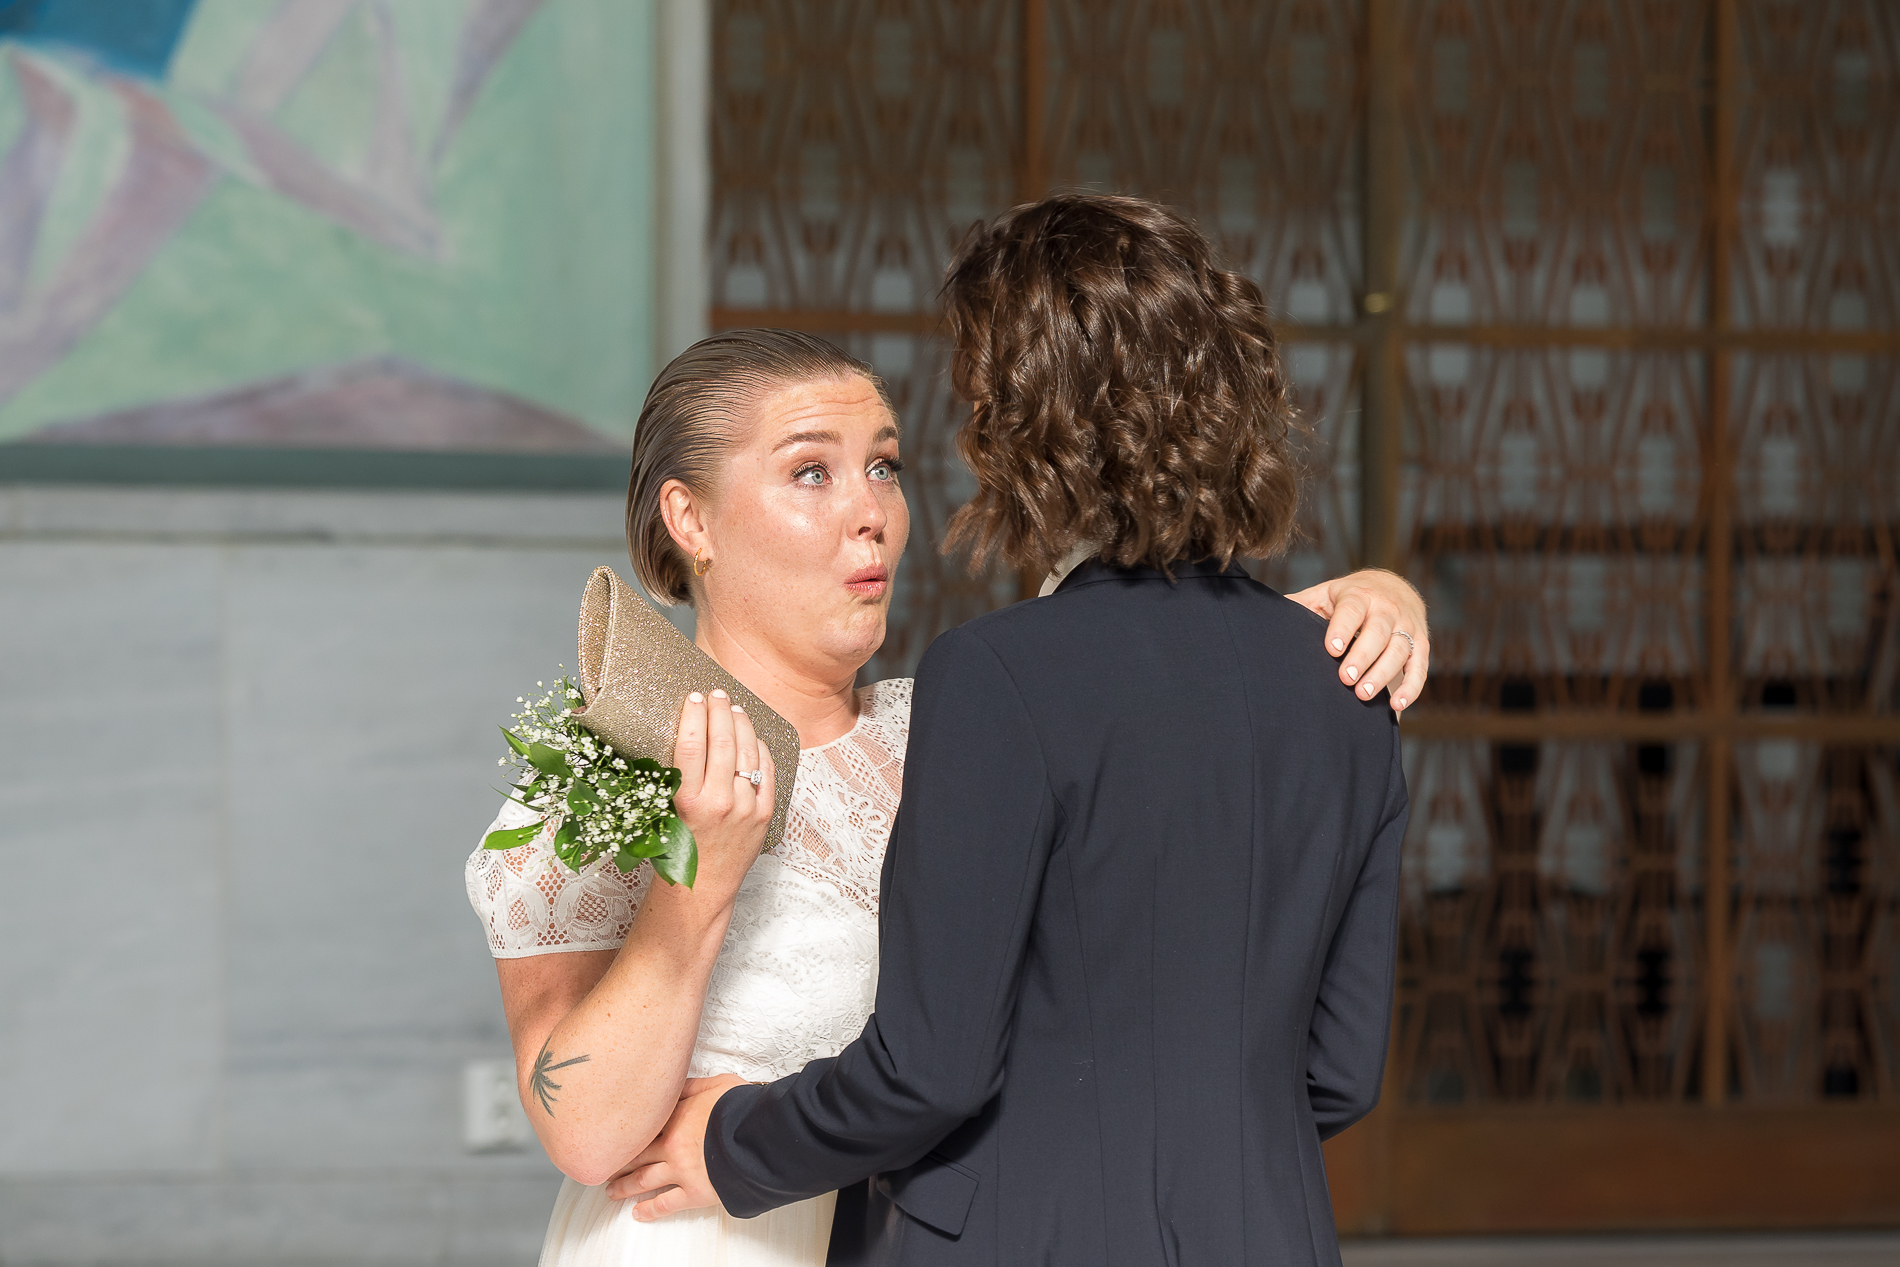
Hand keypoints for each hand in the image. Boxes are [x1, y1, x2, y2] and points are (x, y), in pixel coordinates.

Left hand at [605, 1074, 748, 1216]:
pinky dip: (649, 1210)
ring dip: (625, 1187)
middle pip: (636, 1155)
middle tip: (603, 1168)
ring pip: (644, 1180)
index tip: (612, 1138)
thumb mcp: (716, 1084)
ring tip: (612, 1192)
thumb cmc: (741, 1107)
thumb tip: (674, 1083)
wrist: (757, 1134)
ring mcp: (679, 1170)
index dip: (626, 1134)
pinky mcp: (693, 1191)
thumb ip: (691, 1085)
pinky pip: (665, 1204)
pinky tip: (638, 1213)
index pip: (644, 1126)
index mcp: (674, 1117)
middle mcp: (670, 1145)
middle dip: (617, 1163)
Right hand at [664, 691, 777, 901]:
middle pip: (723, 741)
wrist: (702, 888)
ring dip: (741, 724)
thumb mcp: (664, 812)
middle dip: (719, 710)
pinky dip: (761, 750)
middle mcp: (718, 801)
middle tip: (715, 693)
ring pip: (747, 752)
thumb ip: (675, 777)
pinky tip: (753, 737)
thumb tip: (682, 732)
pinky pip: (767, 772)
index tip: (692, 696)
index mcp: (687, 800)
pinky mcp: (764, 815)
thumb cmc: (675, 849)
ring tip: (734, 708)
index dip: (694, 714)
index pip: (691, 743)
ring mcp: (745, 808)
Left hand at [1286, 569, 1429, 712]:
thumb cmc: (1351, 597)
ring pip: (1399, 650)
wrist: (1394, 586)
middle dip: (1362, 656)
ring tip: (1363, 694)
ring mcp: (1407, 626)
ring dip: (1383, 674)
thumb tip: (1267, 619)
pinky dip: (1411, 687)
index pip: (1352, 610)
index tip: (1331, 648)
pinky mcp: (1421, 644)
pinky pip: (1419, 667)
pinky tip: (1396, 705)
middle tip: (1346, 678)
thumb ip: (1301, 606)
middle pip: (1378, 632)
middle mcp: (1387, 608)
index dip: (1342, 628)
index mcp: (1359, 594)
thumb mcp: (1326, 594)